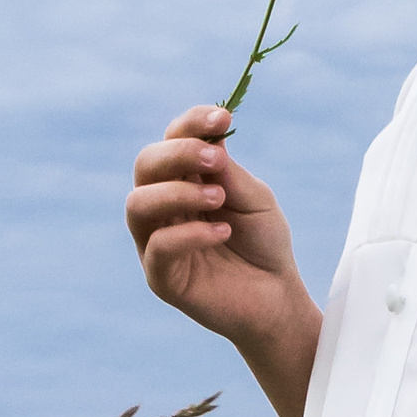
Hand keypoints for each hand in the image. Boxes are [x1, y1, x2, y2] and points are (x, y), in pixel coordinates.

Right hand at [126, 104, 310, 363]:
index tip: (223, 117)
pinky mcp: (162, 278)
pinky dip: (189, 234)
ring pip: (139, 204)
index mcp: (184, 180)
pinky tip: (222, 232)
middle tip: (216, 158)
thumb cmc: (264, 245)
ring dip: (177, 192)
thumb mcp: (254, 199)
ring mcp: (156, 242)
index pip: (171, 140)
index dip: (191, 124)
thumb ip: (228, 173)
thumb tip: (208, 141)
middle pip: (146, 165)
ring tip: (219, 197)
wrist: (277, 299)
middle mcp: (163, 207)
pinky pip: (158, 247)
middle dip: (179, 153)